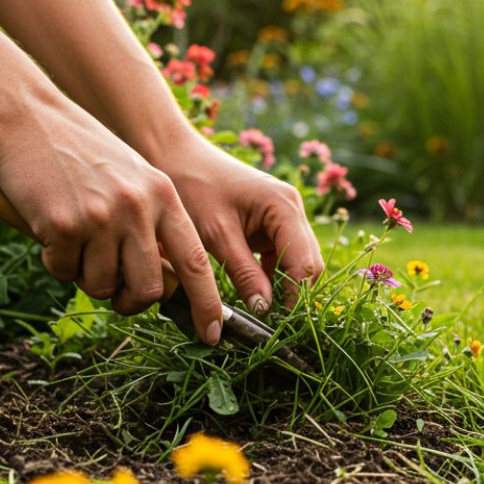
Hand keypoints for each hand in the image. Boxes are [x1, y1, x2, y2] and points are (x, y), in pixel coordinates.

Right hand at [0, 98, 223, 342]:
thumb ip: (151, 222)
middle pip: (150, 288)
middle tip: (115, 293)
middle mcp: (138, 207)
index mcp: (163, 195)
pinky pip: (65, 272)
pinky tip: (50, 228)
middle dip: (132, 301)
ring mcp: (101, 217)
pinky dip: (56, 261)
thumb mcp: (132, 177)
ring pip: (104, 287)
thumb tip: (160, 284)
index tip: (213, 335)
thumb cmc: (79, 151)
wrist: (27, 117)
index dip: (207, 304)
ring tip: (75, 242)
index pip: (196, 262)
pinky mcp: (64, 226)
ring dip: (88, 278)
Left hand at [157, 135, 323, 311]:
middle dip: (293, 294)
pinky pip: (281, 257)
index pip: (306, 264)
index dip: (294, 297)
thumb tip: (264, 310)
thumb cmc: (193, 189)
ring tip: (260, 312)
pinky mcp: (270, 224)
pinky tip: (253, 292)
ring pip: (297, 263)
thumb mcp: (216, 235)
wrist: (175, 158)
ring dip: (283, 287)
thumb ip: (243, 273)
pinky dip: (271, 276)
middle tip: (269, 323)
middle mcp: (292, 209)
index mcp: (284, 207)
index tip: (275, 324)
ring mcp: (283, 216)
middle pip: (308, 264)